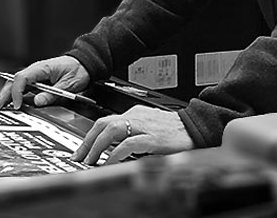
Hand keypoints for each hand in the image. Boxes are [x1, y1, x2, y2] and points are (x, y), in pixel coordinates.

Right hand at [0, 55, 90, 110]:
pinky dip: (12, 97)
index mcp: (41, 68)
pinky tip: (6, 105)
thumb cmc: (78, 70)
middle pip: (13, 82)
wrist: (84, 64)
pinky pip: (21, 88)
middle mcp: (34, 71)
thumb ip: (53, 94)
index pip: (22, 78)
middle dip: (2, 95)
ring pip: (14, 85)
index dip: (17, 92)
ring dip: (4, 97)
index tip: (17, 106)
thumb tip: (37, 102)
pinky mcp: (35, 82)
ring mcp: (34, 76)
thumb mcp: (69, 84)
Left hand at [72, 105, 193, 164]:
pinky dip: (115, 153)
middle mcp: (136, 117)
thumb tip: (114, 152)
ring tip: (90, 160)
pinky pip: (128, 144)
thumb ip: (132, 137)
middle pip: (103, 123)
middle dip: (88, 141)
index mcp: (135, 114)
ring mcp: (144, 126)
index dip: (90, 136)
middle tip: (79, 157)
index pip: (105, 122)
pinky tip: (109, 162)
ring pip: (112, 130)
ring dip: (97, 146)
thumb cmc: (175, 132)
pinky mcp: (153, 137)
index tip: (82, 150)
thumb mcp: (149, 131)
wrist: (197, 127)